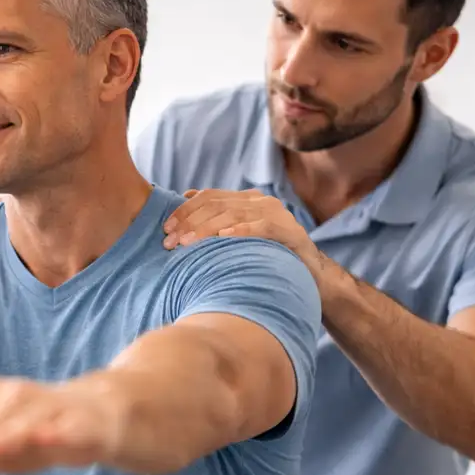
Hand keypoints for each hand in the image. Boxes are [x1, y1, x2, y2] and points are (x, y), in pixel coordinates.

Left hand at [163, 188, 327, 285]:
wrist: (309, 277)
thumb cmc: (267, 260)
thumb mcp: (238, 240)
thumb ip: (216, 223)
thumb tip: (185, 204)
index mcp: (246, 200)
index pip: (209, 197)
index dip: (184, 210)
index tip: (165, 228)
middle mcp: (260, 202)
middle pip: (217, 205)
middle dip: (189, 222)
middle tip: (170, 240)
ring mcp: (277, 214)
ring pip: (234, 214)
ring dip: (206, 228)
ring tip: (187, 243)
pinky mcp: (290, 231)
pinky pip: (262, 227)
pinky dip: (241, 230)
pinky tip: (223, 237)